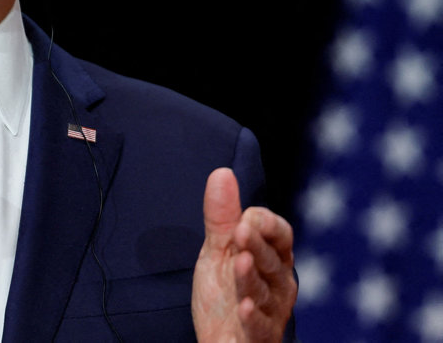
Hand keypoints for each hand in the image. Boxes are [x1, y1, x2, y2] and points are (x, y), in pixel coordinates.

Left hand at [192, 168, 295, 341]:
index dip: (264, 223)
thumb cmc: (224, 292)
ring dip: (251, 277)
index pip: (280, 233)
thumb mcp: (218, 251)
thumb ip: (222, 217)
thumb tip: (222, 172)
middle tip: (240, 231)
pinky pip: (258, 326)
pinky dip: (252, 317)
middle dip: (257, 245)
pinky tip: (242, 307)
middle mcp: (278, 283)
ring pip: (264, 291)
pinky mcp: (259, 336)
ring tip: (240, 262)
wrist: (219, 338)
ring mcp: (271, 311)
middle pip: (272, 260)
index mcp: (273, 258)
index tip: (244, 216)